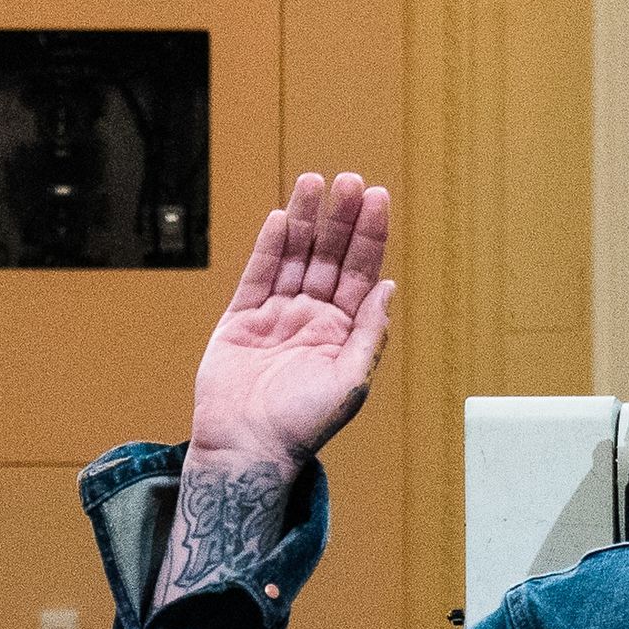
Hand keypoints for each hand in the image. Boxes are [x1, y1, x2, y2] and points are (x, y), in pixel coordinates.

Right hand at [185, 171, 394, 473]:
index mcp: (342, 332)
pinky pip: (258, 275)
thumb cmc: (301, 427)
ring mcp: (276, 316)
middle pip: (329, 256)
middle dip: (339, 219)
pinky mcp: (241, 319)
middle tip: (349, 180)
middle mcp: (312, 319)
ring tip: (314, 182)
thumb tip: (388, 287)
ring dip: (305, 220)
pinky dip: (269, 247)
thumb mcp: (349, 383)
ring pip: (294, 257)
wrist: (246, 449)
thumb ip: (369, 334)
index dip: (368, 235)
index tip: (376, 198)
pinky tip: (282, 219)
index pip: (361, 272)